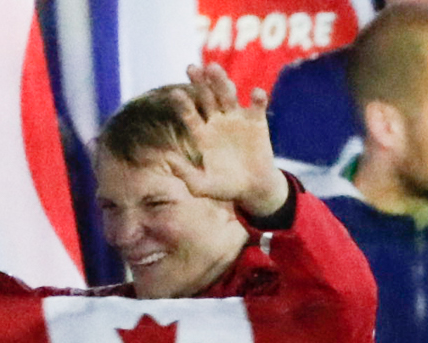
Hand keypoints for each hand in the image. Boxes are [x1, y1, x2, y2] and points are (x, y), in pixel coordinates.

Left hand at [175, 63, 289, 217]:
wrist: (254, 189)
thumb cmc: (226, 187)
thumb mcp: (204, 186)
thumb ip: (187, 175)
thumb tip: (168, 160)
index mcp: (202, 133)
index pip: (189, 115)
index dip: (183, 105)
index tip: (175, 94)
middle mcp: (217, 121)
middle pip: (206, 97)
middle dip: (199, 82)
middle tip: (191, 68)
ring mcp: (236, 118)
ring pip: (227, 95)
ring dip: (221, 81)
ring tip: (214, 69)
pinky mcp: (257, 121)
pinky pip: (257, 105)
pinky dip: (258, 98)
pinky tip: (256, 94)